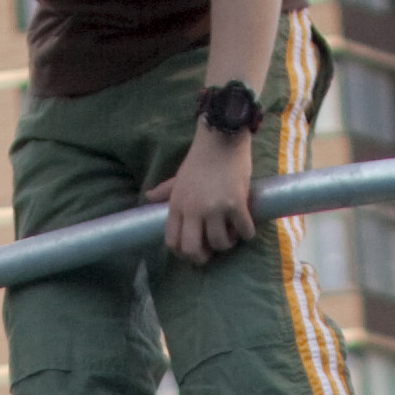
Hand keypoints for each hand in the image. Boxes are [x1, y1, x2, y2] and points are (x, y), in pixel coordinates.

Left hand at [159, 127, 256, 262]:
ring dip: (228, 244)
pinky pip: (243, 231)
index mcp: (177, 204)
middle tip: (213, 250)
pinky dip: (247, 233)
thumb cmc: (200, 158)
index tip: (195, 251)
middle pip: (192, 249)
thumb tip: (147, 197)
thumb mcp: (179, 177)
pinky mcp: (236, 203)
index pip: (172, 241)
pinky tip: (247, 228)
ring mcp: (215, 207)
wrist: (221, 138)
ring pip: (219, 243)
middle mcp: (193, 209)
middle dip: (203, 257)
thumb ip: (165, 191)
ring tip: (232, 234)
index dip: (183, 253)